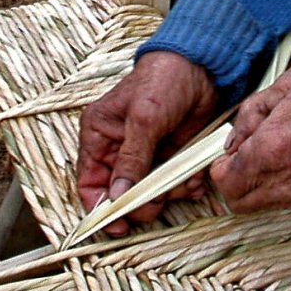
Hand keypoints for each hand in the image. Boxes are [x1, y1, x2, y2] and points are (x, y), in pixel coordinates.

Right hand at [76, 50, 217, 235]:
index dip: (100, 208)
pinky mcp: (170, 154)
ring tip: (185, 181)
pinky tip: (195, 177)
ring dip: (169, 193)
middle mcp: (118, 148)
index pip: (89, 182)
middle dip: (142, 201)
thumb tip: (117, 196)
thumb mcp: (144, 119)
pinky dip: (185, 185)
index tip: (119, 225)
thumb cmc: (163, 80)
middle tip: (160, 201)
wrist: (201, 66)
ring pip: (151, 192)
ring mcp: (146, 153)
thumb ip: (131, 159)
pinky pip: (173, 183)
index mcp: (99, 135)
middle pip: (122, 194)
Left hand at [210, 70, 290, 216]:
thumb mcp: (283, 89)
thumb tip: (233, 140)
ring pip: (268, 202)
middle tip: (253, 161)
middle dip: (239, 183)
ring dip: (268, 184)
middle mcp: (283, 180)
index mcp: (267, 150)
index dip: (223, 170)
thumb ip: (250, 114)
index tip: (231, 158)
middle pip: (240, 202)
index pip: (224, 182)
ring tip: (288, 157)